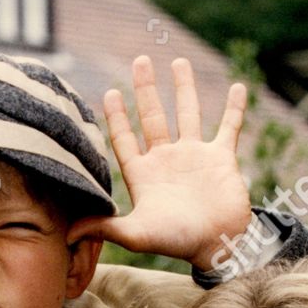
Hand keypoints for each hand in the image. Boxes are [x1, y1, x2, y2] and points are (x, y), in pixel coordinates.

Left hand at [69, 57, 251, 268]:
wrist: (217, 246)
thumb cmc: (175, 242)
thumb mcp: (136, 234)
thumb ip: (105, 227)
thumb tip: (69, 233)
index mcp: (144, 174)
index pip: (125, 139)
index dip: (116, 117)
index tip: (111, 92)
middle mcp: (167, 160)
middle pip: (153, 116)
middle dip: (145, 89)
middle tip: (140, 61)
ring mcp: (195, 156)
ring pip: (188, 113)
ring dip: (184, 88)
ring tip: (178, 61)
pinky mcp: (222, 158)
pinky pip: (229, 127)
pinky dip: (234, 108)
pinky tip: (237, 87)